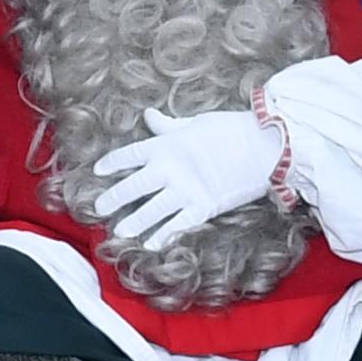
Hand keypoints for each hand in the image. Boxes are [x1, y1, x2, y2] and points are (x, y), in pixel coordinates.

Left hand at [91, 105, 286, 246]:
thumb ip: (168, 126)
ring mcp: (185, 191)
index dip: (112, 164)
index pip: (129, 155)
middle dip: (113, 198)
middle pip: (132, 187)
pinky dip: (163, 236)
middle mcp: (169, 169)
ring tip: (119, 231)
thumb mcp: (195, 123)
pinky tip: (151, 245)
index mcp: (165, 145)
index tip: (98, 172)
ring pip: (150, 211)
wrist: (263, 146)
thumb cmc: (231, 128)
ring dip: (133, 222)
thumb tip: (148, 115)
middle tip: (98, 208)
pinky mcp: (203, 208)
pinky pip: (177, 226)